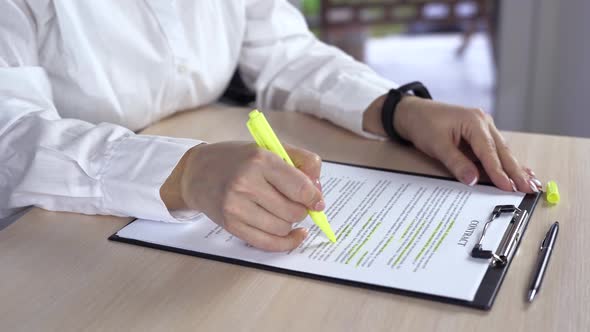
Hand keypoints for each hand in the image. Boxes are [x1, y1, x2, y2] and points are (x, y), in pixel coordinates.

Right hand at [160, 141, 323, 250]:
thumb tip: (318, 190)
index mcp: (260, 160)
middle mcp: (247, 183)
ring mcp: (237, 207)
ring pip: (283, 228)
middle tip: (299, 203)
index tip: (318, 200)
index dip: (315, 197)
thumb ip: (300, 162)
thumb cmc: (236, 159)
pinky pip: (268, 243)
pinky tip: (294, 235)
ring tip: (285, 211)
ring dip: (291, 223)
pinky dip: (287, 242)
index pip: (300, 188)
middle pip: (294, 211)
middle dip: (303, 210)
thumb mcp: (268, 148)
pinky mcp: (232, 225)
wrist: (197, 173)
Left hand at [363, 95, 541, 192]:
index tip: (509, 187)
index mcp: (474, 122)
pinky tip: (518, 171)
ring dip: (514, 167)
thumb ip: (456, 163)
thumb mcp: (437, 145)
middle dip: (516, 171)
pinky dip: (504, 161)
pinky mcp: (479, 133)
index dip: (499, 172)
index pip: (489, 151)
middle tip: (530, 188)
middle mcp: (483, 122)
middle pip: (502, 151)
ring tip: (530, 183)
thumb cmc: (423, 124)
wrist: (413, 112)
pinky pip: (494, 149)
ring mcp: (483, 126)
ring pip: (501, 150)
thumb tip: (473, 180)